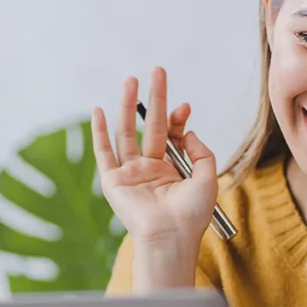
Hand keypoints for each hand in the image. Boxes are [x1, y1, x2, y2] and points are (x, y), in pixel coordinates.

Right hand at [91, 66, 217, 249]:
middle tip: (158, 71)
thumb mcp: (208, 177)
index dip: (178, 118)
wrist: (171, 236)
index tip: (184, 106)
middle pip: (150, 126)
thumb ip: (201, 152)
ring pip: (127, 133)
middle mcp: (149, 169)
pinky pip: (104, 152)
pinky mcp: (113, 181)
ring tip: (131, 80)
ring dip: (128, 106)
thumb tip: (187, 130)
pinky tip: (98, 110)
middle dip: (155, 99)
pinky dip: (99, 131)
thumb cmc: (191, 214)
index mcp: (171, 170)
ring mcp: (130, 174)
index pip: (171, 135)